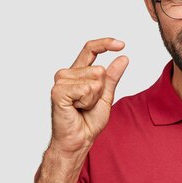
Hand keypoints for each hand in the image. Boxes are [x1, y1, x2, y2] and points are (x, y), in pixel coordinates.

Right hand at [49, 38, 128, 157]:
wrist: (79, 139)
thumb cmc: (88, 121)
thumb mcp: (106, 96)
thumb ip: (112, 77)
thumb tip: (123, 58)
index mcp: (77, 72)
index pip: (90, 49)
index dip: (105, 43)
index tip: (121, 44)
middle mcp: (67, 74)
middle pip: (99, 69)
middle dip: (101, 90)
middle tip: (88, 104)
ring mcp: (60, 81)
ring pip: (94, 79)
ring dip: (93, 97)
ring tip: (81, 107)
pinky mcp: (58, 91)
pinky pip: (86, 89)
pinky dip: (87, 101)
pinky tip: (76, 108)